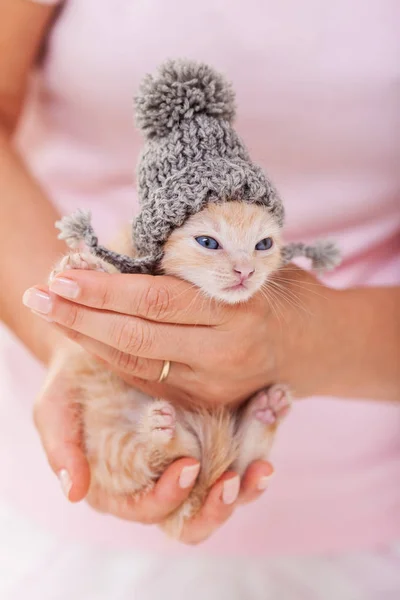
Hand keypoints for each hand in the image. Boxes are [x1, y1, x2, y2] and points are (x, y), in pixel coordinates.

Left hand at [24, 264, 334, 405]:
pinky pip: (147, 379)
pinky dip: (112, 357)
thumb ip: (196, 267)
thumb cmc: (282, 293)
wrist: (316, 347)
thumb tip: (128, 251)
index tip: (64, 273)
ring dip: (87, 338)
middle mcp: (224, 354)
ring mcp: (213, 384)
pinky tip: (86, 337)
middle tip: (40, 293)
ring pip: (135, 363)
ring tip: (52, 312)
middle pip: (136, 337)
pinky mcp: (205, 402)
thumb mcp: (247, 267)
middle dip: (81, 315)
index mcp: (238, 311)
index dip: (104, 289)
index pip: (156, 300)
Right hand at [33, 341, 273, 543]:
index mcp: (123, 485)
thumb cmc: (75, 379)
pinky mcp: (213, 433)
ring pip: (226, 491)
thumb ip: (62, 445)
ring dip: (248, 483)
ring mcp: (191, 456)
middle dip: (218, 505)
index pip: (150, 510)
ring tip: (264, 465)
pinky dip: (261, 438)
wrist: (102, 339)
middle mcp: (160, 477)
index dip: (169, 497)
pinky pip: (242, 449)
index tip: (189, 466)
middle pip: (196, 516)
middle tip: (235, 480)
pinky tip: (273, 412)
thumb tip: (74, 492)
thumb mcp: (57, 405)